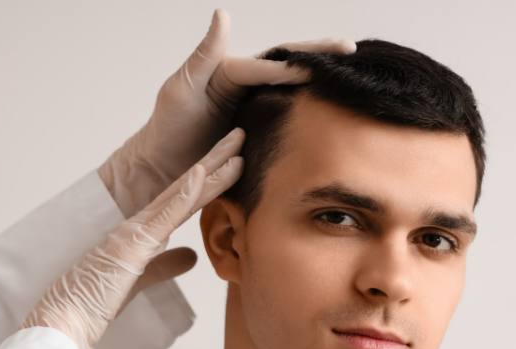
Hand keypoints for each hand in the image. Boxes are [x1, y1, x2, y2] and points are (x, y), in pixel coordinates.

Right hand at [23, 129, 244, 348]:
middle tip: (241, 134)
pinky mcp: (131, 247)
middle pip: (186, 187)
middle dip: (216, 160)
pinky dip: (184, 194)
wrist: (63, 323)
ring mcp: (134, 232)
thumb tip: (192, 256)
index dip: (210, 179)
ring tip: (236, 144)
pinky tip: (203, 173)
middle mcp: (138, 225)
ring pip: (180, 193)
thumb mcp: (140, 281)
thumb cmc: (92, 303)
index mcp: (142, 232)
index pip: (184, 200)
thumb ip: (166, 265)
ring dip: (210, 167)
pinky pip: (162, 216)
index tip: (234, 159)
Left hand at [98, 9, 354, 216]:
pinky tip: (334, 108)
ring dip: (323, 79)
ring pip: (294, 87)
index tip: (314, 72)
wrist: (163, 166)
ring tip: (352, 72)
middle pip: (289, 63)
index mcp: (230, 70)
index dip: (291, 67)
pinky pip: (289, 114)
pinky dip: (312, 107)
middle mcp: (246, 82)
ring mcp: (254, 104)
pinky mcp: (258, 127)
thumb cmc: (166, 128)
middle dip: (320, 55)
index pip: (267, 65)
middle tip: (351, 49)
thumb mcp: (181, 89)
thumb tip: (223, 14)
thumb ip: (203, 55)